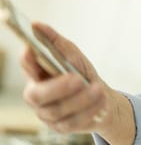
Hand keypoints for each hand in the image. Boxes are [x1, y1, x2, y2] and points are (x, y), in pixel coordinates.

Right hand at [20, 23, 134, 142]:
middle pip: (38, 95)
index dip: (27, 60)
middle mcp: (37, 95)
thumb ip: (55, 42)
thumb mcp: (72, 55)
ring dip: (82, 98)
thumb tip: (36, 25)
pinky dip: (90, 110)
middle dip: (58, 87)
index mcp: (36, 74)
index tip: (34, 51)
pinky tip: (101, 102)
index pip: (26, 65)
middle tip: (78, 79)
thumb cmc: (82, 73)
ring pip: (58, 109)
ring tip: (98, 89)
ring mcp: (47, 113)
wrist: (101, 97)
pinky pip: (73, 122)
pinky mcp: (61, 127)